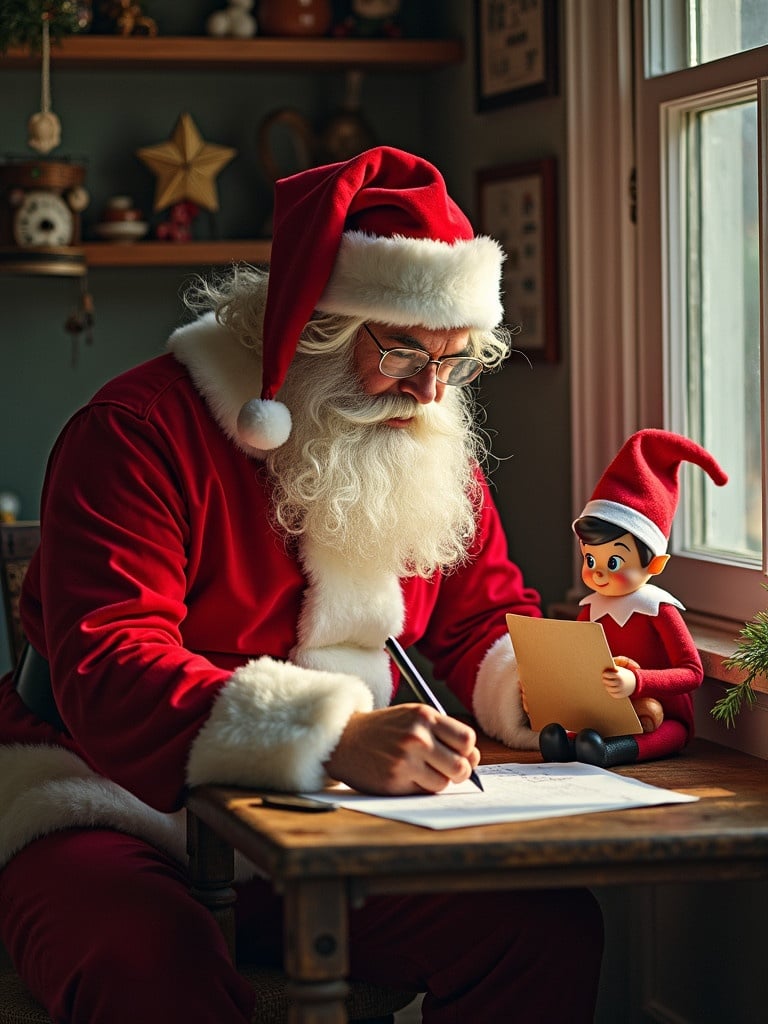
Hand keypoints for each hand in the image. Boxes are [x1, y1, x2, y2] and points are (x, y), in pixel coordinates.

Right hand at [324, 704, 480, 794]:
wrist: (344, 739)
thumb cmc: (384, 730)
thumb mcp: (412, 717)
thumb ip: (442, 733)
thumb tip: (474, 760)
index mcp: (424, 716)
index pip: (467, 740)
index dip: (467, 751)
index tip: (458, 753)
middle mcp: (417, 737)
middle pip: (462, 766)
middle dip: (459, 772)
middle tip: (447, 770)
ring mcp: (405, 760)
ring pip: (444, 783)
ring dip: (438, 781)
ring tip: (422, 771)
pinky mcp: (395, 781)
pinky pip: (424, 792)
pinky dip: (421, 788)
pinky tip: (407, 776)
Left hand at [602, 655, 638, 697]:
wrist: (635, 683)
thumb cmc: (624, 674)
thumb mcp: (620, 669)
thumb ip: (613, 666)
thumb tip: (604, 664)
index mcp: (618, 676)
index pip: (607, 675)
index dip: (605, 674)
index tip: (604, 674)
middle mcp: (619, 683)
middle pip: (607, 682)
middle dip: (604, 680)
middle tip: (603, 679)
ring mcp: (620, 690)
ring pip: (608, 689)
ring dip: (607, 686)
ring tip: (606, 683)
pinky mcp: (620, 695)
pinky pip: (612, 694)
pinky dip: (611, 691)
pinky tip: (611, 688)